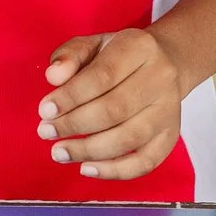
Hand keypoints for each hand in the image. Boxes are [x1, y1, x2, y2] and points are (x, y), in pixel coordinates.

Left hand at [37, 29, 187, 179]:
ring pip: (129, 138)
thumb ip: (69, 56)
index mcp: (140, 47)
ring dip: (89, 150)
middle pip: (115, 109)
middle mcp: (161, 78)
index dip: (71, 96)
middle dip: (75, 125)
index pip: (103, 76)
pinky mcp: (170, 135)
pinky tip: (86, 168)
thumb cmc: (119, 56)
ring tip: (60, 152)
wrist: (165, 63)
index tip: (45, 111)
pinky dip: (114, 171)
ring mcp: (169, 110)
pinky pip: (145, 161)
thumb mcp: (92, 44)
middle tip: (46, 132)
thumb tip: (53, 76)